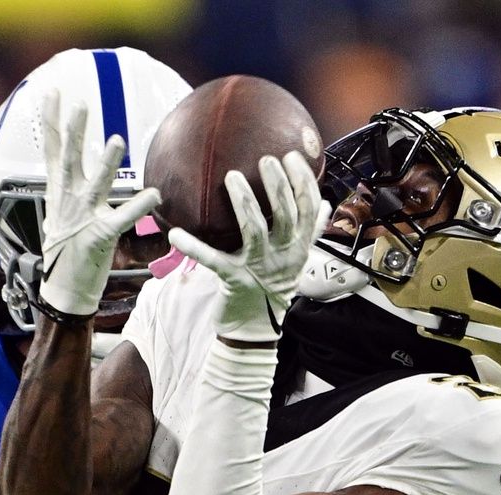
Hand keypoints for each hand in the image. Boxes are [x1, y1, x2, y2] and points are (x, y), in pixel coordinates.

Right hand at [38, 90, 161, 318]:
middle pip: (69, 159)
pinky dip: (138, 208)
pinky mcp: (100, 238)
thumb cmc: (65, 259)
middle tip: (79, 103)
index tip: (51, 95)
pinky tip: (153, 195)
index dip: (52, 122)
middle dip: (73, 130)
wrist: (63, 294)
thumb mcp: (59, 222)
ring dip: (106, 163)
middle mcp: (69, 203)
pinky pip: (122, 219)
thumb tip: (69, 181)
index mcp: (59, 196)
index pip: (53, 152)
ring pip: (96, 184)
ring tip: (117, 140)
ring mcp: (83, 219)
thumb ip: (66, 199)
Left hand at [168, 151, 329, 342]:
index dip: (303, 182)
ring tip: (232, 177)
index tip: (291, 157)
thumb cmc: (272, 290)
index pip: (308, 211)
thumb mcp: (296, 262)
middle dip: (278, 185)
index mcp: (298, 250)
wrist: (254, 331)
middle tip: (267, 160)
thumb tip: (324, 202)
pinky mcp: (233, 281)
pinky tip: (176, 234)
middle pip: (286, 216)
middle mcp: (282, 257)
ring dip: (244, 202)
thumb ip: (310, 233)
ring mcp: (258, 269)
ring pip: (255, 231)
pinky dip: (193, 248)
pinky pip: (212, 261)